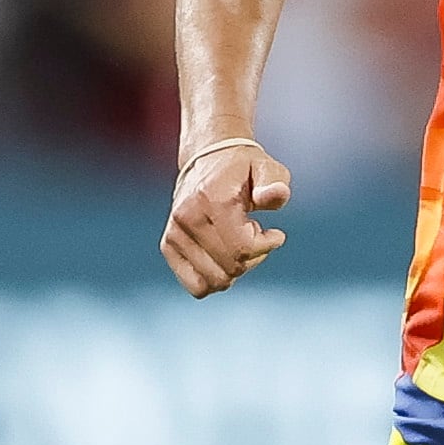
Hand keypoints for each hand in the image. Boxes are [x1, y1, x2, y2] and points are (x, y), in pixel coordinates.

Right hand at [161, 143, 291, 296]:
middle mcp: (187, 218)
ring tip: (237, 243)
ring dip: (235, 269)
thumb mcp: (267, 168)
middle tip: (254, 233)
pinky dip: (216, 279)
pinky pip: (196, 286)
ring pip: (214, 282)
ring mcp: (174, 233)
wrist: (207, 158)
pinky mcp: (168, 245)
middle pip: (230, 268)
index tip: (275, 233)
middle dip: (252, 257)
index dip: (266, 246)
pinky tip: (223, 256)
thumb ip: (274, 183)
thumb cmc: (245, 168)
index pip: (242, 249)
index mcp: (212, 200)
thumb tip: (274, 195)